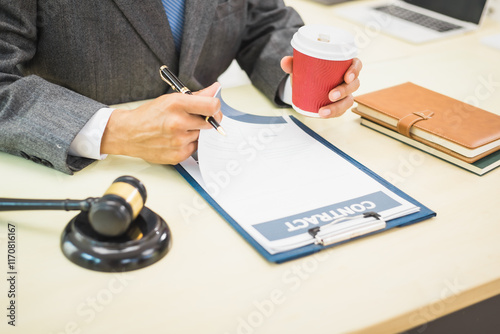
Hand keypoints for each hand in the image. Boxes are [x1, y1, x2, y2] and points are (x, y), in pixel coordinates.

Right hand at [101, 82, 221, 163]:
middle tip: (193, 119)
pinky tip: (176, 139)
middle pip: (210, 122)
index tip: (213, 108)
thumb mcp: (171, 99)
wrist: (129, 134)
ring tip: (179, 129)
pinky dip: (189, 143)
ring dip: (195, 132)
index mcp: (177, 104)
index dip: (216, 107)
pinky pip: (195, 148)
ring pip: (202, 136)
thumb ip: (197, 96)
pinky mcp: (178, 155)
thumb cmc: (150, 115)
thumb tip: (215, 89)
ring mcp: (178, 141)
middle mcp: (178, 123)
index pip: (212, 106)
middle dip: (206, 120)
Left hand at [280, 57, 361, 117]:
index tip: (347, 77)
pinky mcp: (339, 105)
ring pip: (349, 101)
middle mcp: (347, 80)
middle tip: (331, 95)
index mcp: (344, 66)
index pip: (356, 65)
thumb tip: (285, 62)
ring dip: (337, 107)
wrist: (305, 87)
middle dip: (344, 91)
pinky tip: (322, 115)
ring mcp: (345, 94)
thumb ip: (293, 64)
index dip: (355, 70)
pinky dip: (332, 114)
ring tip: (323, 111)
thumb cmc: (309, 73)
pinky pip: (340, 111)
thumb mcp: (301, 68)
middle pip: (354, 84)